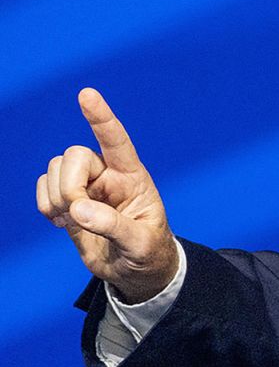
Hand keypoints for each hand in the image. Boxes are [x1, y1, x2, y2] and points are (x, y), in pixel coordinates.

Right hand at [36, 88, 178, 303]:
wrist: (135, 272)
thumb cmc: (148, 253)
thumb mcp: (140, 243)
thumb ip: (114, 225)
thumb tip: (78, 209)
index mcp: (133, 178)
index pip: (116, 141)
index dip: (101, 118)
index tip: (87, 94)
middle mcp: (108, 175)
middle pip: (73, 156)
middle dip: (68, 186)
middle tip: (76, 215)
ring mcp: (86, 186)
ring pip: (54, 169)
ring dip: (55, 198)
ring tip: (73, 222)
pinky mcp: (68, 199)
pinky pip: (43, 186)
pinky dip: (45, 204)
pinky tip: (62, 222)